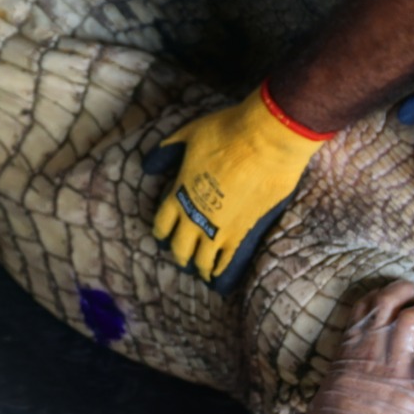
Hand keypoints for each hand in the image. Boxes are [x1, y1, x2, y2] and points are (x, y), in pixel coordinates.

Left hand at [142, 81, 331, 292]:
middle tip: (181, 258)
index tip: (163, 236)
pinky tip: (218, 280)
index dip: (162, 231)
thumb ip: (167, 151)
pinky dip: (221, 272)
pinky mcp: (243, 233)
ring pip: (201, 258)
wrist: (266, 141)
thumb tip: (148, 165)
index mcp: (178, 194)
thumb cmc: (227, 133)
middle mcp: (194, 217)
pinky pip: (227, 261)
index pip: (162, 223)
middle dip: (179, 253)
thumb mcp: (188, 135)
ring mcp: (218, 229)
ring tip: (200, 271)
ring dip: (198, 266)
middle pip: (180, 246)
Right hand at [299, 280, 413, 413]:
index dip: (375, 296)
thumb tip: (334, 393)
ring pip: (413, 319)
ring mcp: (394, 365)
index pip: (360, 311)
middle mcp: (370, 351)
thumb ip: (338, 387)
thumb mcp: (326, 399)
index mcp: (347, 353)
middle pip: (387, 304)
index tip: (387, 292)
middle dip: (403, 291)